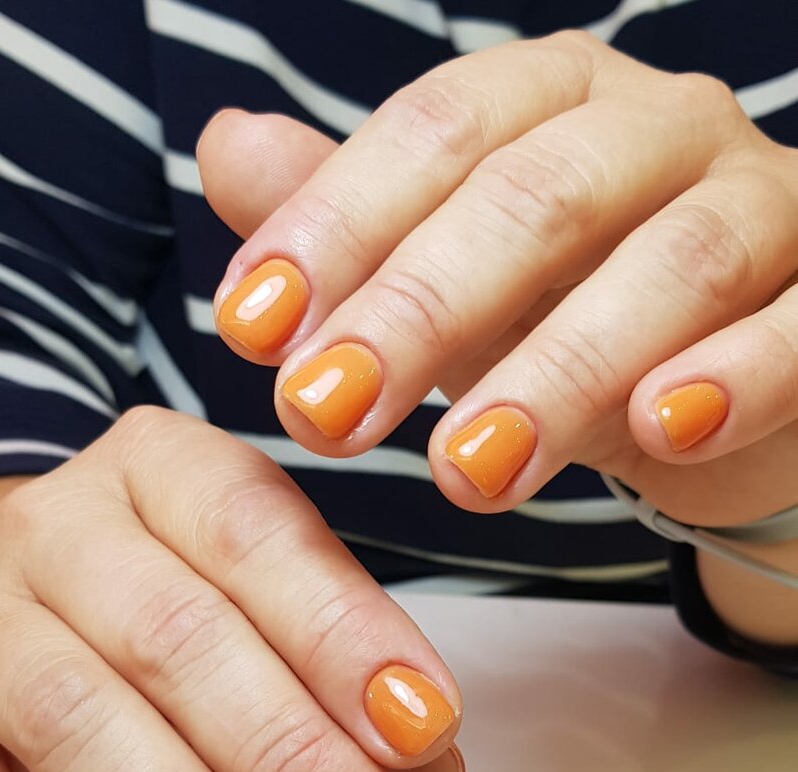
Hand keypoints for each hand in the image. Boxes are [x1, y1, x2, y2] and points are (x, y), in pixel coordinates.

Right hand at [0, 408, 461, 771]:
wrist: (31, 583)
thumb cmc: (180, 586)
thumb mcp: (269, 591)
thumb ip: (346, 666)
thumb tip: (427, 771)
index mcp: (168, 468)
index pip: (256, 534)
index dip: (342, 635)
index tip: (423, 729)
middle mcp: (67, 526)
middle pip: (175, 634)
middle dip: (287, 756)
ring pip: (73, 718)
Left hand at [203, 31, 797, 533]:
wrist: (719, 379)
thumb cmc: (570, 317)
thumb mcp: (453, 277)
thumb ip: (354, 221)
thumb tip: (226, 147)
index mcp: (554, 103)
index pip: (435, 133)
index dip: (336, 224)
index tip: (251, 330)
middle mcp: (662, 127)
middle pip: (538, 196)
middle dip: (421, 309)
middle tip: (325, 414)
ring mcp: (766, 203)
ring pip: (671, 264)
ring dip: (559, 371)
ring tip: (465, 471)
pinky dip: (738, 375)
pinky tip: (660, 430)